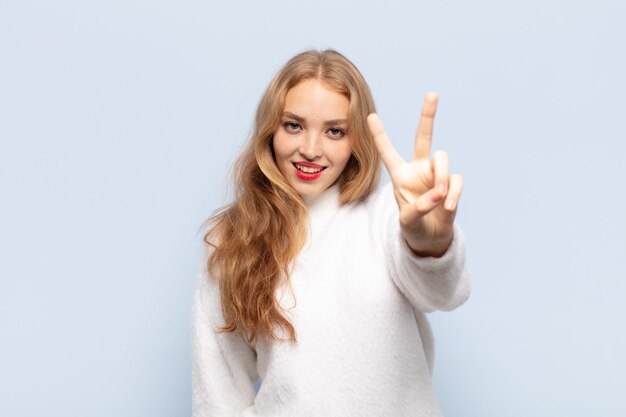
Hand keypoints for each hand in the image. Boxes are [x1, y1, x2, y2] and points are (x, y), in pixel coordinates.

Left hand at [367, 92, 462, 256]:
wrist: (430, 239)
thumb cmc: (413, 227)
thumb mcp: (408, 221)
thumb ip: (419, 207)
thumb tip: (439, 193)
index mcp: (400, 175)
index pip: (388, 152)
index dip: (380, 135)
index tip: (370, 116)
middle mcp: (418, 169)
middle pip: (424, 137)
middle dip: (428, 116)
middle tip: (432, 94)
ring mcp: (436, 175)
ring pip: (442, 158)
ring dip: (441, 175)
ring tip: (440, 196)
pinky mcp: (452, 184)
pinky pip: (456, 179)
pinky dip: (453, 193)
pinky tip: (447, 207)